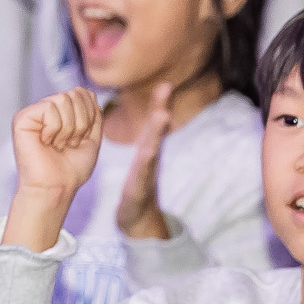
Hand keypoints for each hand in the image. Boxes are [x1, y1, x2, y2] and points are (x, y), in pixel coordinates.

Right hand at [2, 88, 103, 250]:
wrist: (56, 187)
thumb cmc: (71, 169)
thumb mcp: (92, 137)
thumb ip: (93, 113)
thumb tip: (88, 92)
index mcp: (62, 113)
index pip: (84, 93)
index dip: (89, 117)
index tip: (80, 140)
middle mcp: (47, 109)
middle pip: (75, 93)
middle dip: (80, 123)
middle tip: (68, 144)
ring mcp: (34, 112)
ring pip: (63, 99)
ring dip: (68, 129)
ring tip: (57, 145)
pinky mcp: (23, 118)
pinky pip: (50, 107)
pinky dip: (54, 129)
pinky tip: (45, 142)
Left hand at [114, 83, 176, 240]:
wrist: (137, 219)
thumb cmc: (138, 187)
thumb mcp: (142, 161)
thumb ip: (148, 140)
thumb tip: (157, 117)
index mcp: (146, 151)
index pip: (151, 125)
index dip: (157, 104)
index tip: (164, 84)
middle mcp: (149, 160)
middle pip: (155, 131)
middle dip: (160, 109)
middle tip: (166, 88)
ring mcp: (146, 174)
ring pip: (152, 150)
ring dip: (157, 133)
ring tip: (162, 115)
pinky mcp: (139, 189)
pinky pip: (143, 174)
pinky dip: (146, 162)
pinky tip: (149, 151)